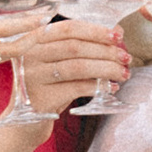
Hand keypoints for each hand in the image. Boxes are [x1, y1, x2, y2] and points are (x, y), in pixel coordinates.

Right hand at [0, 0, 54, 90]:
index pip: (5, 28)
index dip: (27, 23)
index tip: (43, 16)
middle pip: (15, 48)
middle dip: (34, 38)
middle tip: (46, 26)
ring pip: (8, 55)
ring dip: (24, 44)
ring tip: (35, 32)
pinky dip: (8, 50)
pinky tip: (14, 41)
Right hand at [6, 10, 129, 118]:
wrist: (25, 123)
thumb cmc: (48, 87)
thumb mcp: (61, 62)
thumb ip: (84, 45)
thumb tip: (117, 31)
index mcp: (33, 40)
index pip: (68, 28)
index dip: (95, 31)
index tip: (118, 36)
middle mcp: (29, 56)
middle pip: (75, 47)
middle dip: (105, 51)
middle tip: (126, 57)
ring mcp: (33, 77)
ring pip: (78, 67)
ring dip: (106, 68)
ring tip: (124, 73)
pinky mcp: (41, 98)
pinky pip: (77, 88)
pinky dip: (98, 86)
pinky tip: (111, 87)